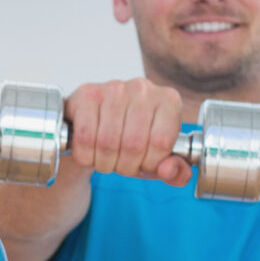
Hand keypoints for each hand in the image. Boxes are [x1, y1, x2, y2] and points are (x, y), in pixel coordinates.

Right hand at [64, 79, 191, 186]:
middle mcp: (143, 89)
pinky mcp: (87, 94)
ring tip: (105, 160)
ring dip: (103, 163)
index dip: (149, 165)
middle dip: (124, 166)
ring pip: (107, 143)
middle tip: (120, 166)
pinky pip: (85, 137)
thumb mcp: (156, 157)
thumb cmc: (130, 138)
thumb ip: (175, 170)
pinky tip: (88, 153)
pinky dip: (85, 155)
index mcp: (169, 101)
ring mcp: (114, 89)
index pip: (160, 143)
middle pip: (133, 145)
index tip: (142, 165)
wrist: (95, 120)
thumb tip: (169, 171)